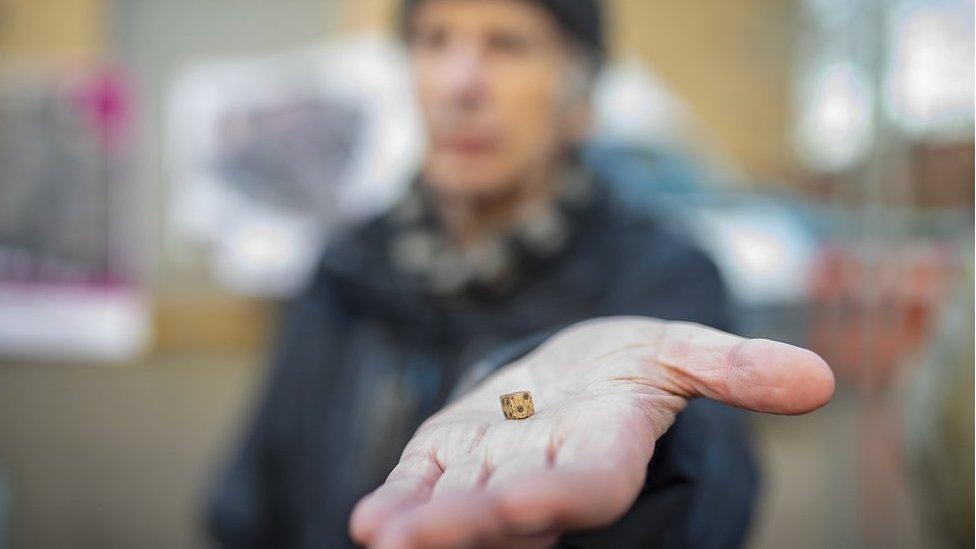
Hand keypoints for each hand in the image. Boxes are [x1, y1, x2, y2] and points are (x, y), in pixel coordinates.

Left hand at [349, 317, 834, 547]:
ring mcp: (493, 472)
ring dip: (424, 524)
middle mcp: (548, 476)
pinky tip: (371, 521)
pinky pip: (424, 484)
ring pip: (460, 505)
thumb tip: (816, 380)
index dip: (566, 494)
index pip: (592, 483)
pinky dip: (398, 502)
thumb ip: (733, 366)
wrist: (570, 371)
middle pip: (515, 510)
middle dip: (475, 525)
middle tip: (423, 541)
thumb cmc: (630, 363)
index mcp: (608, 450)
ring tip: (385, 538)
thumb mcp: (680, 350)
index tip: (535, 504)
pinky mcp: (449, 458)